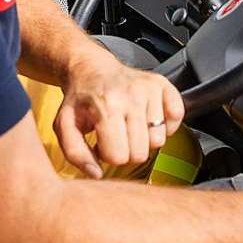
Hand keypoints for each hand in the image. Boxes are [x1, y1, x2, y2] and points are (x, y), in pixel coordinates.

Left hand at [53, 47, 184, 177]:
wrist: (91, 68)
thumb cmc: (80, 99)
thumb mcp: (65, 125)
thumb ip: (75, 153)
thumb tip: (97, 173)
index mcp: (106, 107)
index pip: (118, 157)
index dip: (108, 155)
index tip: (102, 142)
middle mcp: (131, 96)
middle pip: (140, 153)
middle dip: (126, 150)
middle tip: (116, 134)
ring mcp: (149, 89)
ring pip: (159, 140)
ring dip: (144, 138)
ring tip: (129, 125)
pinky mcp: (162, 84)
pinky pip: (177, 117)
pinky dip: (165, 124)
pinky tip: (147, 118)